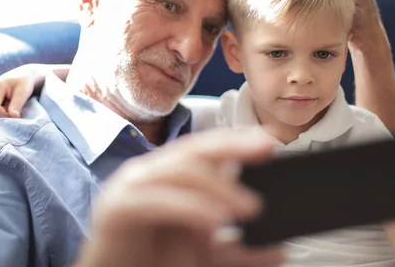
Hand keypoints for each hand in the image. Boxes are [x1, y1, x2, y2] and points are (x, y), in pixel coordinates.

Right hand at [0, 64, 42, 119]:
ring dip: (2, 115)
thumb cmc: (24, 83)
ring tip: (12, 107)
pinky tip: (8, 107)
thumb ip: (17, 105)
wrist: (23, 75)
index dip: (4, 116)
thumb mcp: (23, 93)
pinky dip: (0, 113)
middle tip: (15, 111)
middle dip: (3, 116)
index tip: (16, 116)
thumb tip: (13, 117)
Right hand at [74, 128, 285, 266]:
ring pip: (179, 171)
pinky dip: (190, 208)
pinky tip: (214, 223)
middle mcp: (148, 174)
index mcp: (166, 176)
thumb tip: (278, 251)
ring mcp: (129, 187)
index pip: (204, 148)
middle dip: (231, 145)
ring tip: (250, 209)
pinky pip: (158, 200)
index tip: (268, 141)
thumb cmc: (149, 262)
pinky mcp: (116, 209)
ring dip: (218, 187)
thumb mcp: (202, 255)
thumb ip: (235, 251)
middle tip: (266, 148)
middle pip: (193, 149)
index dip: (235, 140)